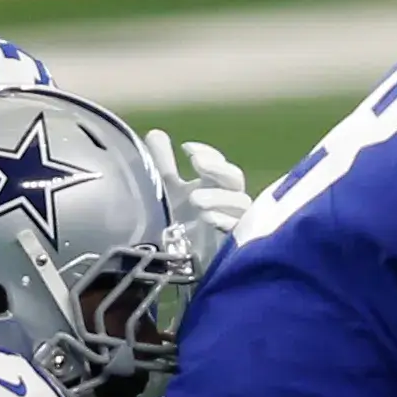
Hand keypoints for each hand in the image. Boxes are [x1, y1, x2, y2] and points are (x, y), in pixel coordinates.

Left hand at [145, 127, 250, 271]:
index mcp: (210, 186)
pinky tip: (207, 218)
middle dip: (218, 169)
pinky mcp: (231, 245)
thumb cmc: (174, 224)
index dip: (208, 153)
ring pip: (240, 203)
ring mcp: (230, 222)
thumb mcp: (165, 191)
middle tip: (197, 164)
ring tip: (195, 200)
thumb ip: (162, 164)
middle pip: (235, 178)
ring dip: (219, 197)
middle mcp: (224, 202)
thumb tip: (156, 133)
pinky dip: (225, 221)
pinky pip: (239, 229)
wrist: (171, 264)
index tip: (187, 149)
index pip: (219, 164)